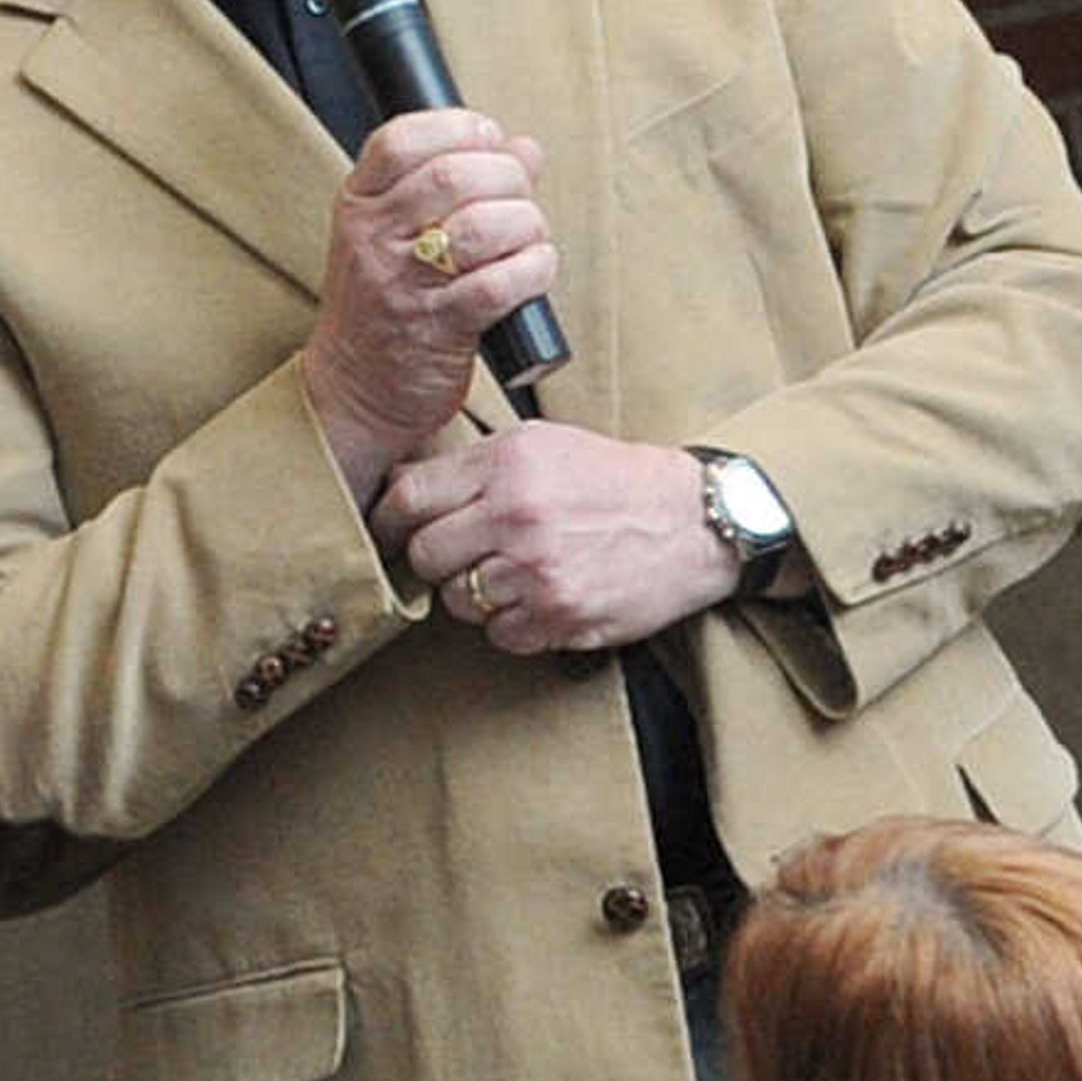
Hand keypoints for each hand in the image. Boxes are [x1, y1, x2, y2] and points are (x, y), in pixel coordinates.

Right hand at [301, 109, 557, 500]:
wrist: (356, 391)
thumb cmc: (387, 305)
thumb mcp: (398, 234)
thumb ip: (458, 184)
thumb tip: (526, 148)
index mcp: (360, 204)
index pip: (402, 139)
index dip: (460, 126)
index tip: (490, 140)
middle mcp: (374, 238)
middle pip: (454, 175)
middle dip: (508, 178)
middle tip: (519, 198)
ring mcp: (403, 284)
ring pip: (482, 225)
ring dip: (526, 224)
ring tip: (529, 238)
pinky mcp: (438, 328)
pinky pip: (500, 285)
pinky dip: (533, 270)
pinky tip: (533, 272)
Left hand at [377, 425, 739, 654]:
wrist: (693, 522)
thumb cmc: (612, 480)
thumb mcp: (543, 445)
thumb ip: (473, 466)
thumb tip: (397, 488)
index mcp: (509, 464)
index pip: (410, 500)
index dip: (388, 521)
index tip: (388, 532)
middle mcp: (519, 517)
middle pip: (427, 557)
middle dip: (435, 561)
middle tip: (461, 555)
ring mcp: (539, 572)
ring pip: (458, 602)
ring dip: (476, 595)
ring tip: (514, 572)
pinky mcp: (561, 616)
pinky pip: (500, 635)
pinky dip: (512, 624)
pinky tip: (540, 596)